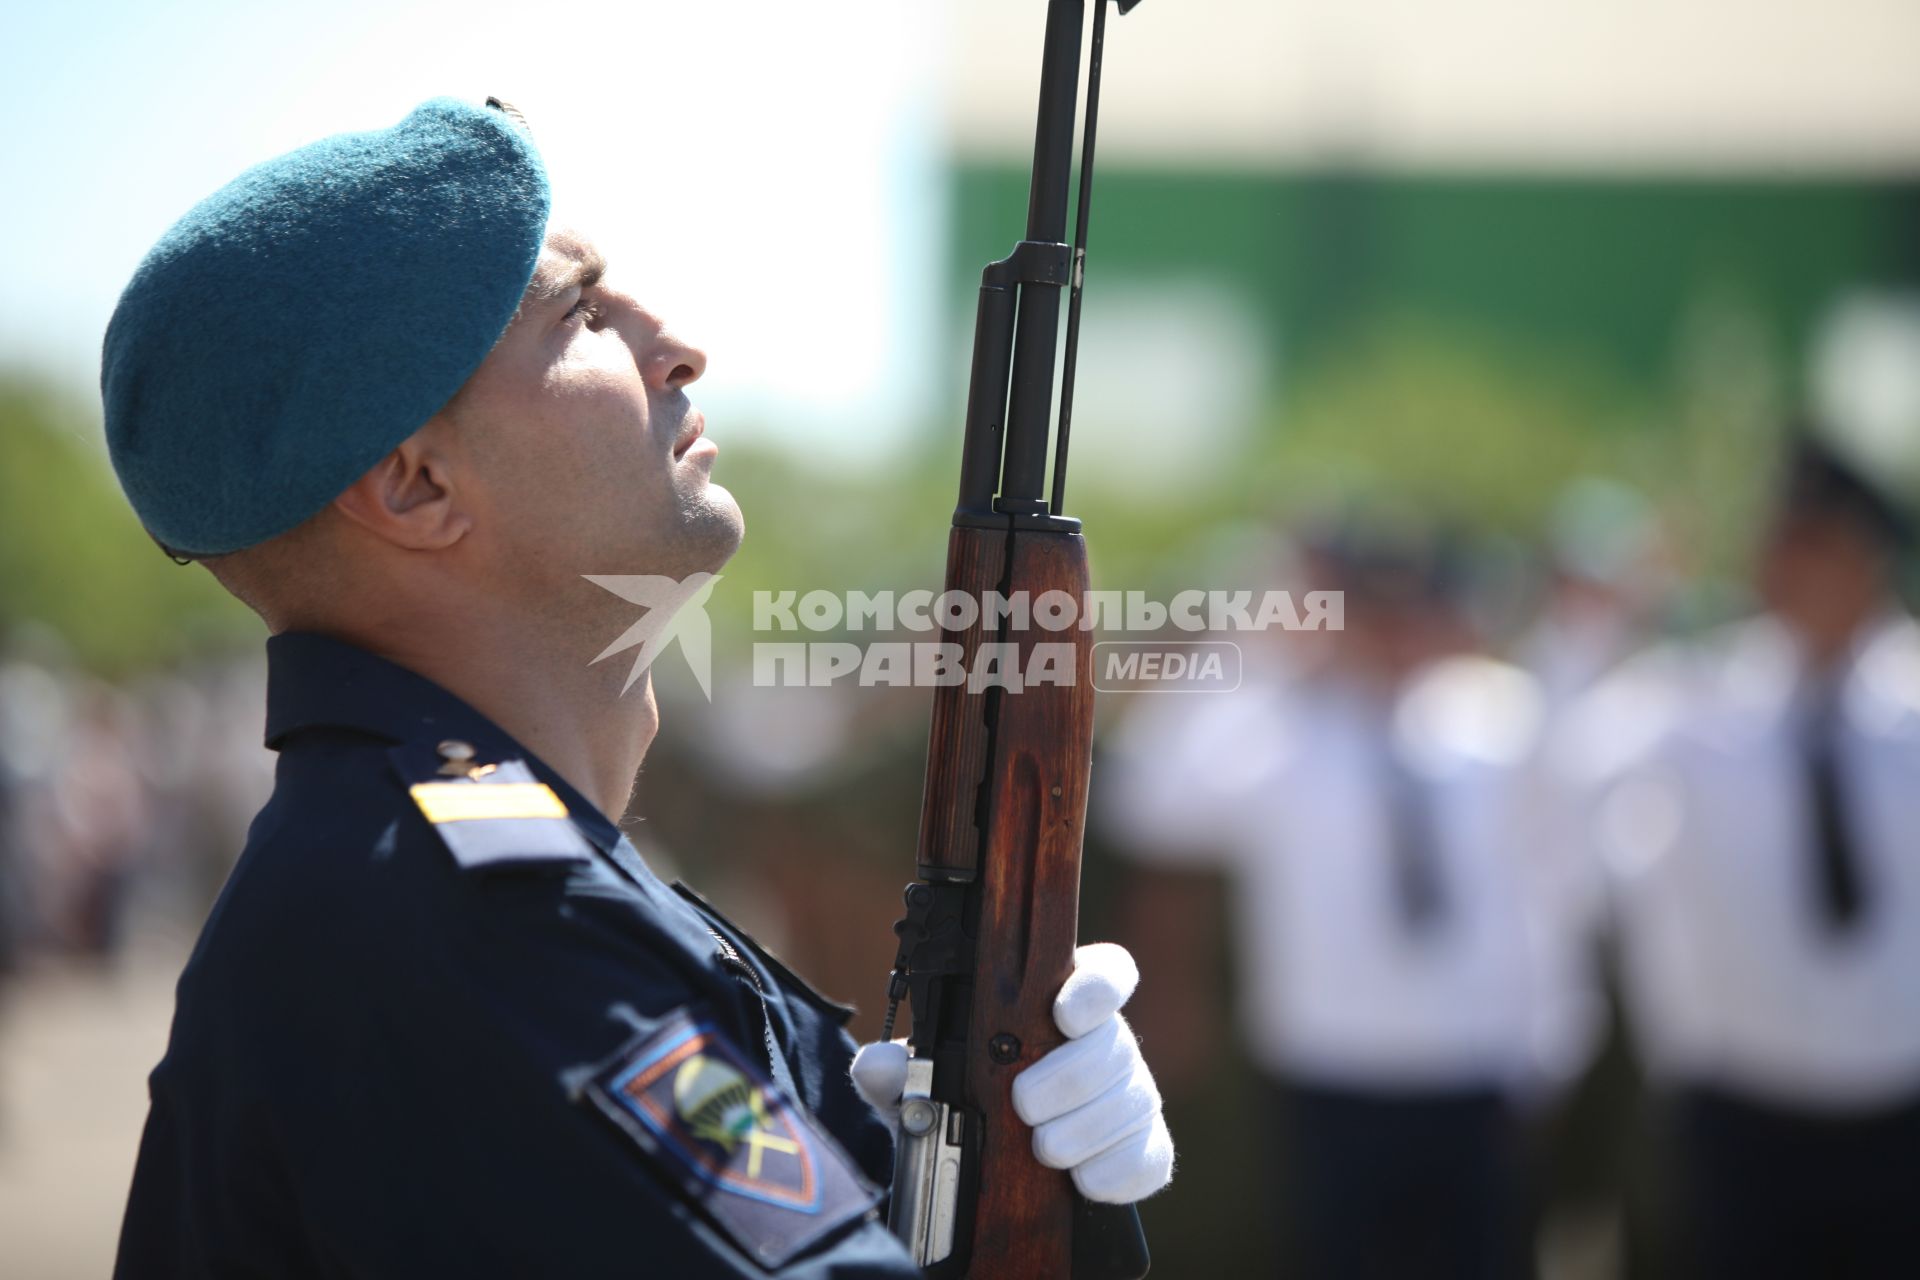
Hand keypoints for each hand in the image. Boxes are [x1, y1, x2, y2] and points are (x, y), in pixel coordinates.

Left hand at [849, 942, 1173, 1203]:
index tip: (1064, 1014)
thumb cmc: (966, 1100)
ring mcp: (1134, 1096)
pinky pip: (1148, 1158)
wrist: (991, 1167)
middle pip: (1117, 1042)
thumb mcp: (927, 1084)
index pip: (1107, 973)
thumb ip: (902, 1072)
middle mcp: (1110, 1043)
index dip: (1097, 988)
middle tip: (1025, 1104)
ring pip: (1133, 1100)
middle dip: (1071, 1077)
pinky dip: (1115, 1170)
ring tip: (1043, 1150)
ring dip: (1085, 1128)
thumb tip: (878, 1065)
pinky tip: (1081, 1180)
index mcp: (1066, 1005)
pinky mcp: (1145, 1149)